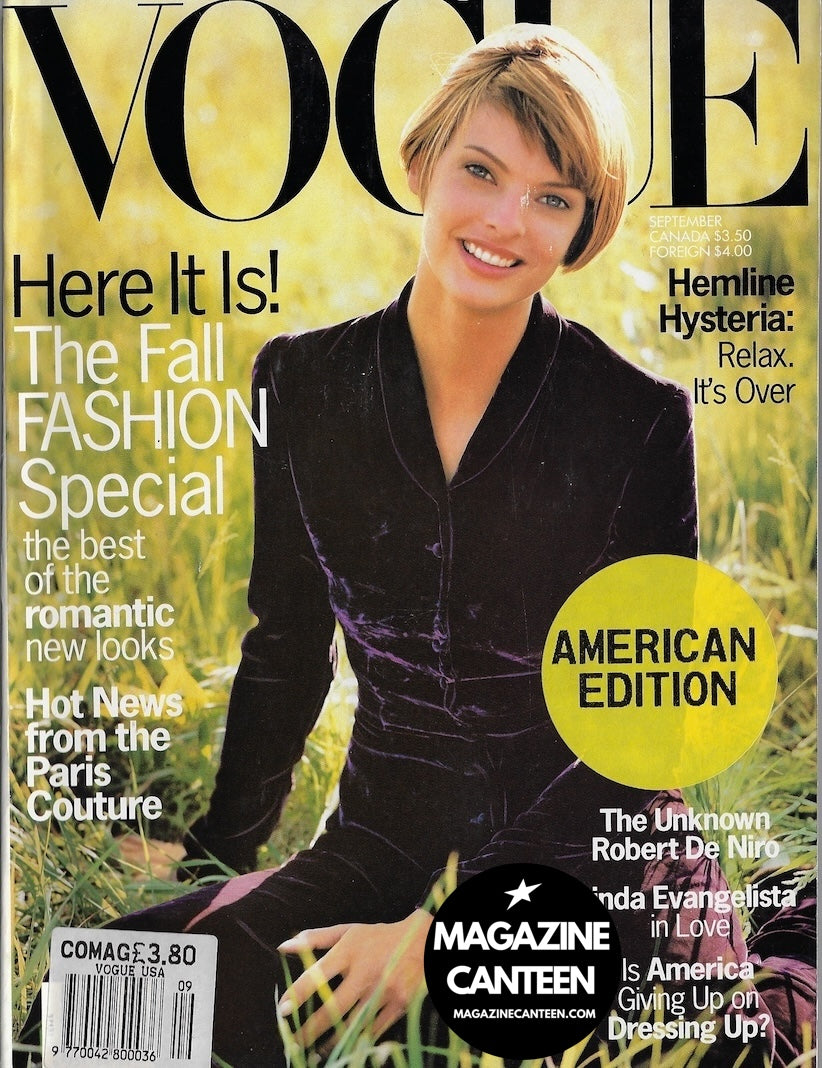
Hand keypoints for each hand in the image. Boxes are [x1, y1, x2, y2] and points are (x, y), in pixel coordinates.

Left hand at [276, 909, 432, 1051]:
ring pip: (352, 1025)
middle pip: (333, 1007)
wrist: (422, 941)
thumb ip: (315, 938)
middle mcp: (365, 972)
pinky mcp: (398, 1006)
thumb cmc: (377, 937)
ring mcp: (383, 991)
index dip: (299, 994)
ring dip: (330, 1042)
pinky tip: (343, 1049)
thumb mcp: (348, 931)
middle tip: (293, 1042)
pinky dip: (356, 1042)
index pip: (318, 974)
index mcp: (349, 951)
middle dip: (310, 1029)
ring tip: (314, 1053)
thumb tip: (283, 947)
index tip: (282, 1011)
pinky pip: (373, 1031)